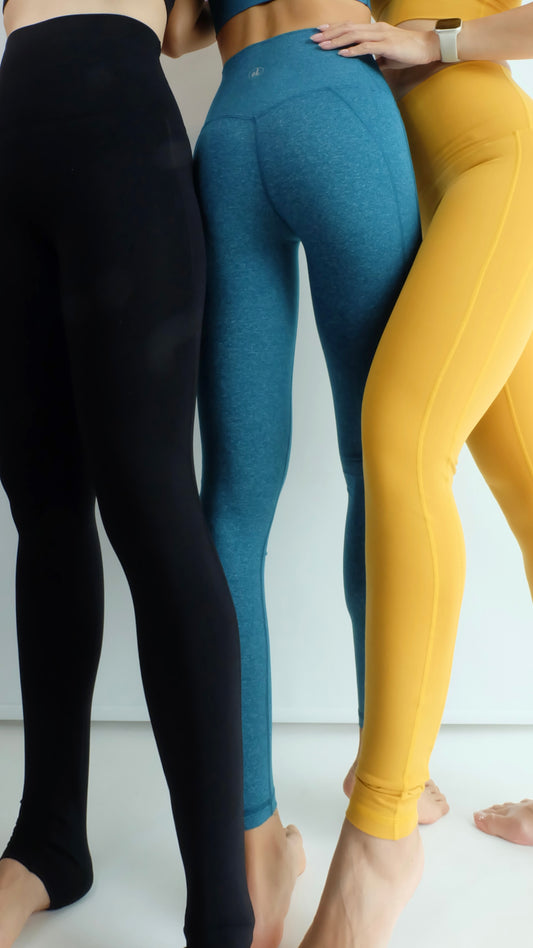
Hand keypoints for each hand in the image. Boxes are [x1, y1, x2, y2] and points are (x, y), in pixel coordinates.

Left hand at [310, 22, 440, 68]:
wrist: (427, 48)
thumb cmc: (408, 52)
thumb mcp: (387, 55)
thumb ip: (375, 58)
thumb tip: (366, 68)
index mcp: (375, 29)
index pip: (350, 25)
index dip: (334, 28)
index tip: (319, 32)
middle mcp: (376, 29)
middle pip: (348, 28)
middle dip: (329, 33)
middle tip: (313, 39)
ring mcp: (381, 36)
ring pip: (354, 35)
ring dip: (337, 41)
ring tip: (322, 47)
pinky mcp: (387, 45)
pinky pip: (367, 47)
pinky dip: (353, 50)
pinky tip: (341, 54)